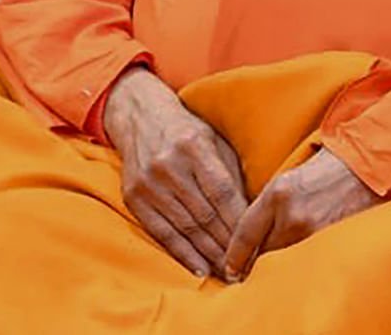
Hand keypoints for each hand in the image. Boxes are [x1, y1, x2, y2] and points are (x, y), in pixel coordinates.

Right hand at [102, 67, 249, 278]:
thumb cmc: (186, 131)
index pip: (222, 194)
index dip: (240, 224)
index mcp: (193, 147)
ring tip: (229, 273)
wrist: (139, 117)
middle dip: (228, 246)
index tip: (258, 247)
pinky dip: (182, 253)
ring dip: (210, 255)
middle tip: (248, 268)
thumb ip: (232, 176)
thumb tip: (254, 217)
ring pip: (185, 228)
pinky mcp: (132, 196)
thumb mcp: (214, 141)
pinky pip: (160, 232)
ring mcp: (147, 182)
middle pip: (205, 215)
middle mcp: (167, 165)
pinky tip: (200, 268)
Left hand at [222, 149, 380, 280]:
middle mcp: (293, 215)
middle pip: (264, 254)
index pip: (245, 235)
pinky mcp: (336, 242)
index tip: (228, 272)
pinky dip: (303, 267)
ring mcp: (316, 232)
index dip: (234, 258)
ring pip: (287, 261)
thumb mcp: (285, 183)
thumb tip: (249, 244)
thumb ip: (266, 211)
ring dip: (280, 269)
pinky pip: (310, 261)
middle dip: (255, 266)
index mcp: (277, 195)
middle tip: (246, 279)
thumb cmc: (321, 174)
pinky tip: (300, 271)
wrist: (363, 169)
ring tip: (274, 277)